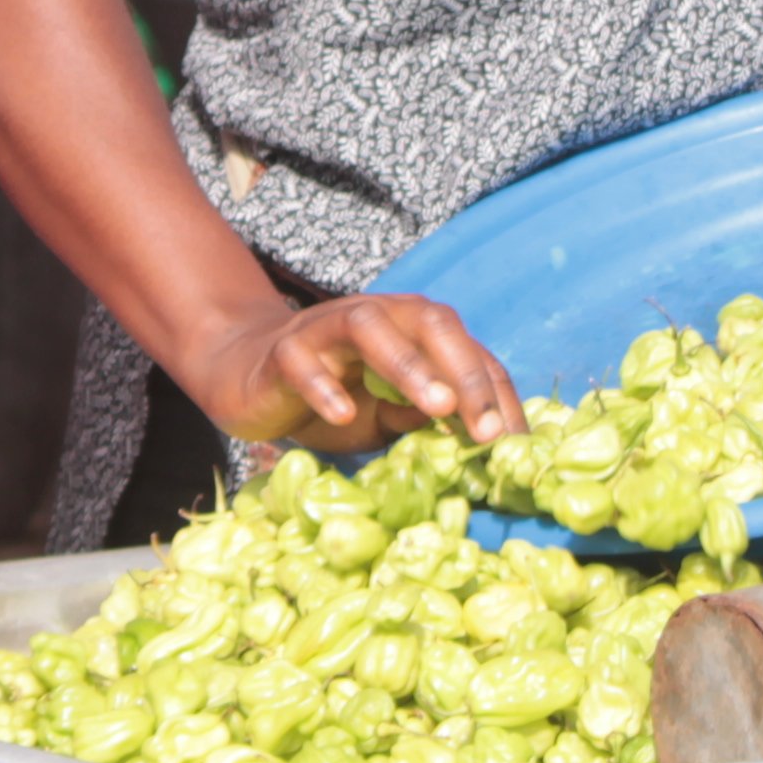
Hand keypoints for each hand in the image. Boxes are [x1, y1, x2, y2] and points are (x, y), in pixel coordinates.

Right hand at [175, 292, 526, 453]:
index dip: (495, 395)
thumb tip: (477, 445)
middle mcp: (380, 317)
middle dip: (465, 373)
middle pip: (431, 325)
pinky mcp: (284, 350)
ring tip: (437, 407)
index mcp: (415, 331)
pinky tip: (344, 415)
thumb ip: (427, 419)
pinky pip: (305, 361)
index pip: (468, 354)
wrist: (249, 375)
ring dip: (409, 365)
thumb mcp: (390, 416)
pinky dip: (326, 386)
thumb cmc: (334, 396)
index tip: (514, 442)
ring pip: (372, 328)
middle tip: (486, 426)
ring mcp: (329, 329)